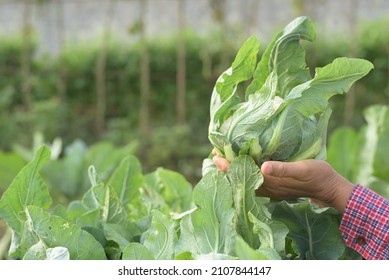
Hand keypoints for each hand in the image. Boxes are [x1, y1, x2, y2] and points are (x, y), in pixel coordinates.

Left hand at [212, 153, 353, 212]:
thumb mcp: (303, 169)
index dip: (228, 166)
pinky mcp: (276, 187)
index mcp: (271, 182)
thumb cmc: (318, 176)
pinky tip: (242, 166)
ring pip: (246, 180)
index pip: (243, 175)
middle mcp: (268, 188)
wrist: (330, 188)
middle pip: (241, 179)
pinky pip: (254, 181)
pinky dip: (244, 173)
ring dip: (233, 170)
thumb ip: (283, 169)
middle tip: (214, 154)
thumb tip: (264, 167)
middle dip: (226, 167)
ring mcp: (271, 189)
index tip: (216, 155)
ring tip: (223, 158)